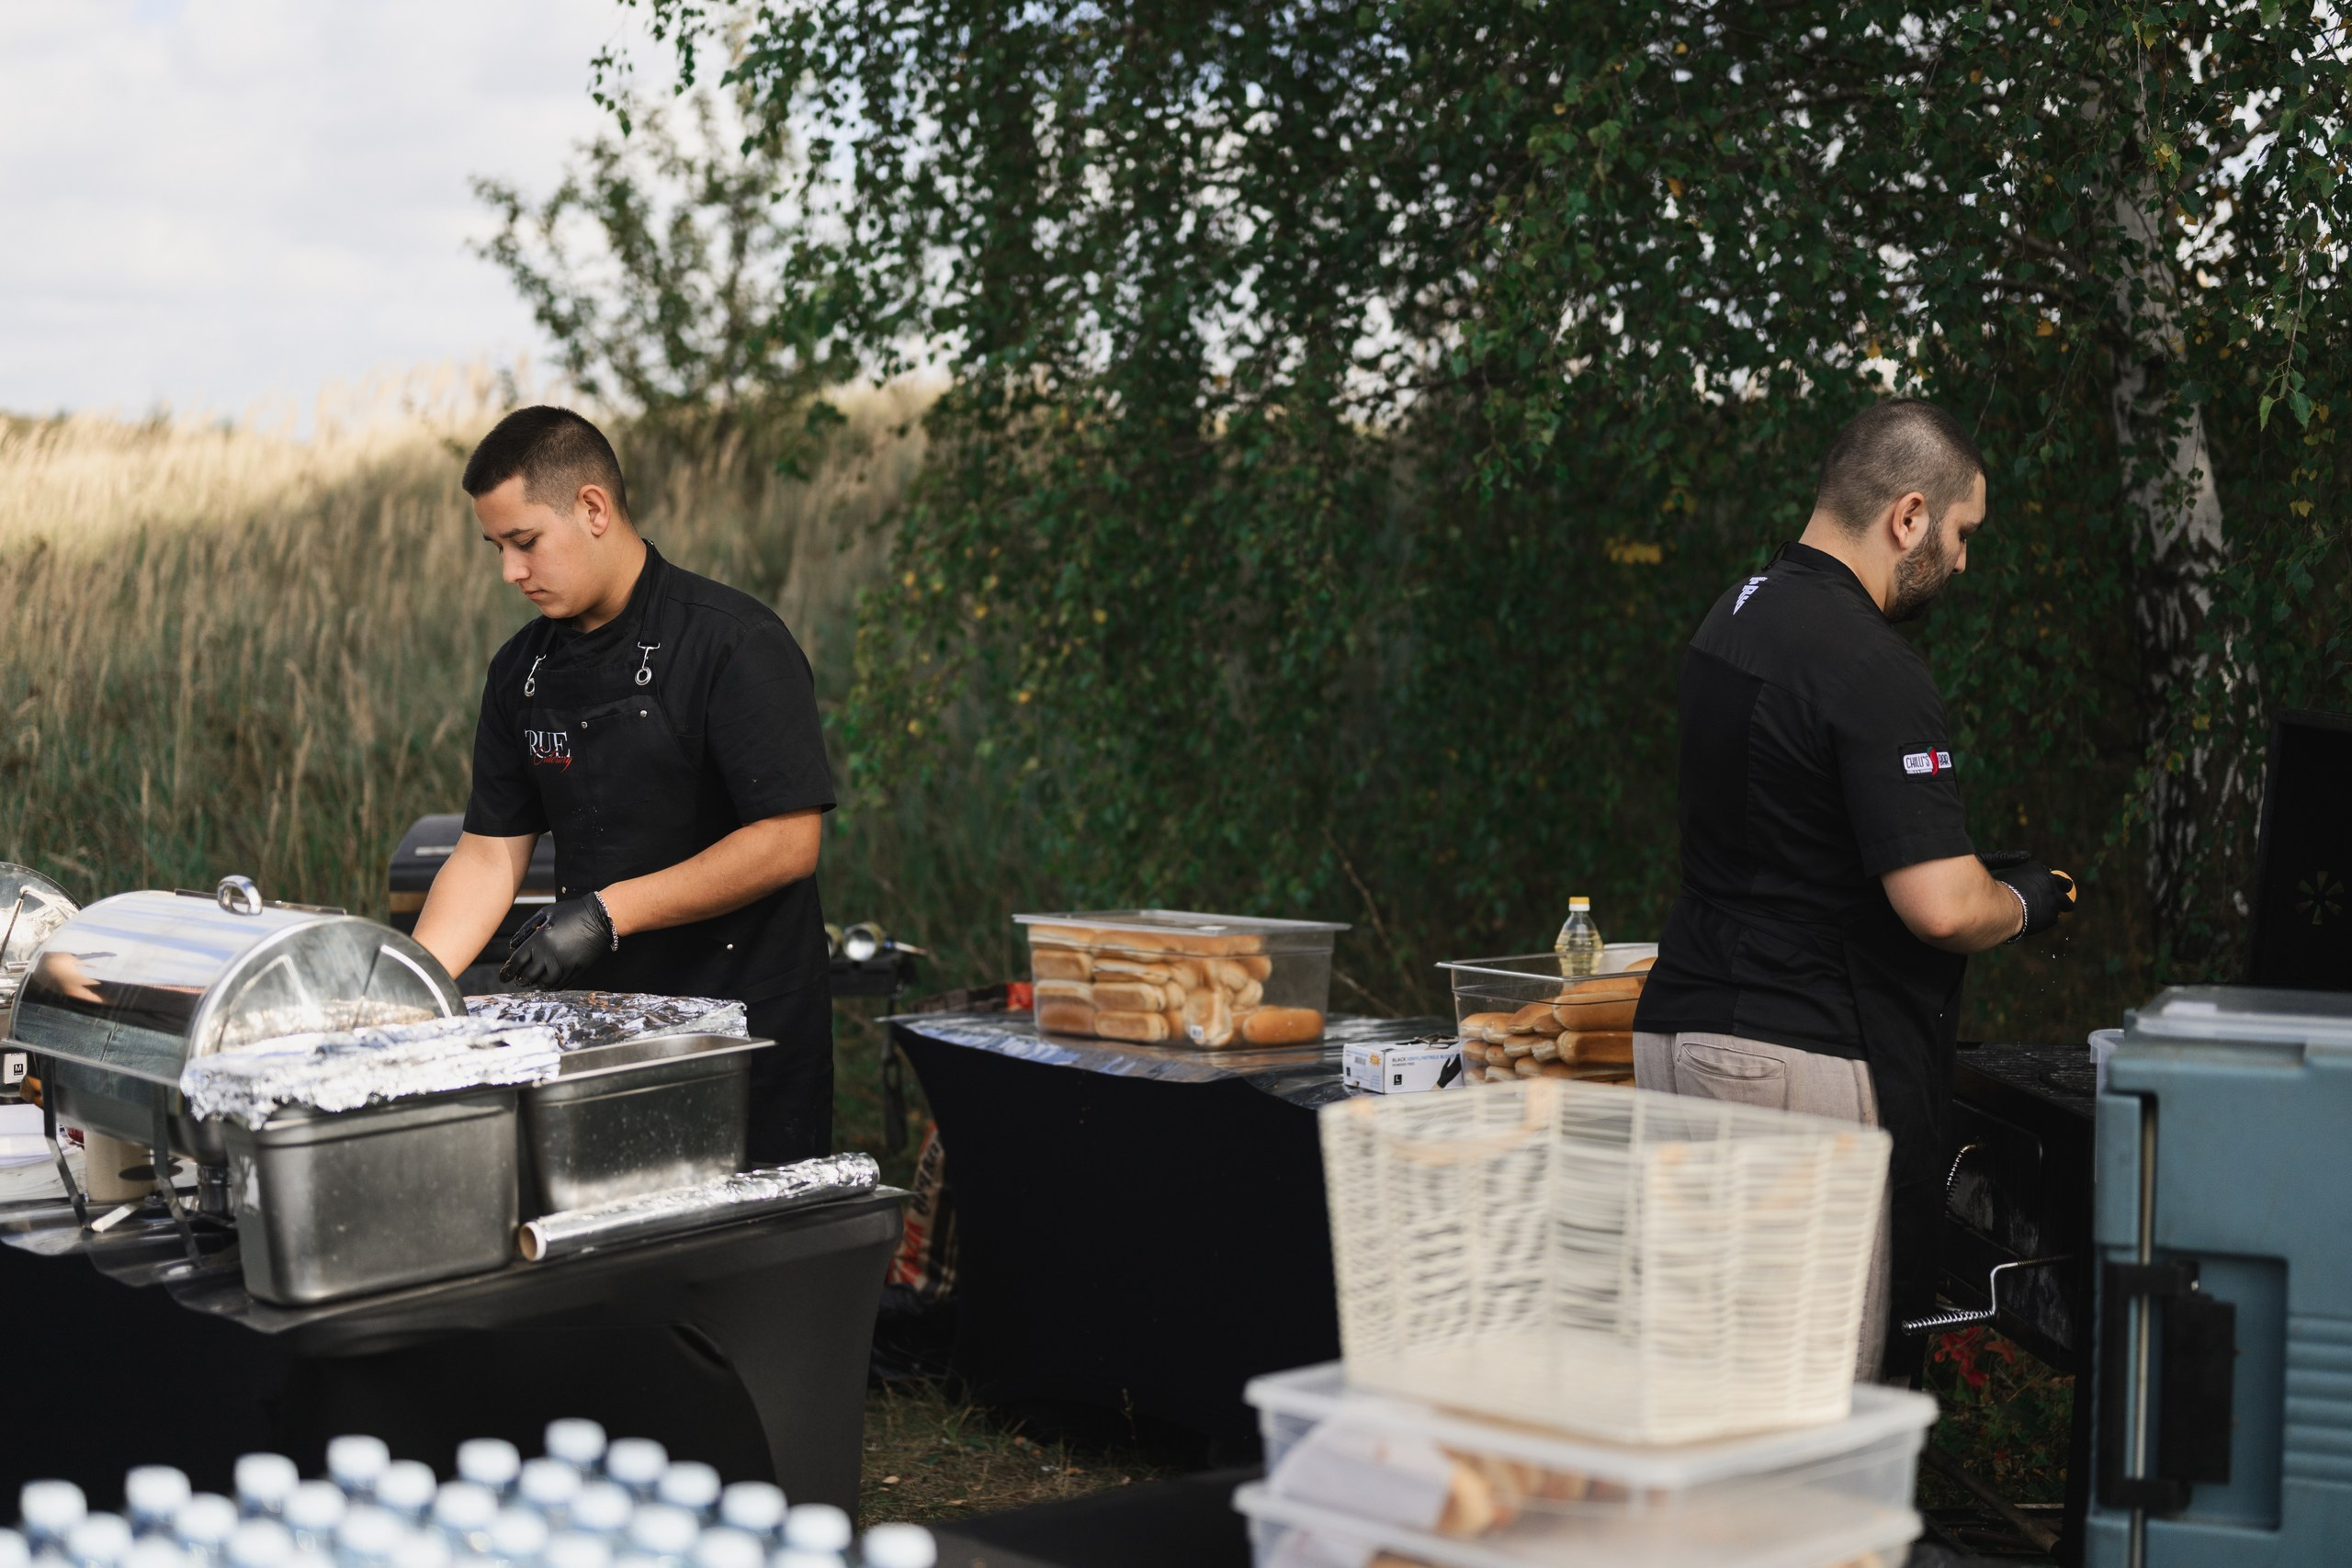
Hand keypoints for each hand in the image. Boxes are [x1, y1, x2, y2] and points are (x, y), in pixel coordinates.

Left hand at [499, 894, 614, 989]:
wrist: (600, 918)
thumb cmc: (571, 912)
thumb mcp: (545, 913)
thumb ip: (526, 929)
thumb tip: (512, 946)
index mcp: (538, 940)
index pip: (516, 962)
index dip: (507, 971)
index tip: (503, 976)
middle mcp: (549, 955)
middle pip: (527, 976)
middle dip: (520, 979)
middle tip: (517, 980)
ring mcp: (563, 965)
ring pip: (543, 983)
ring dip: (535, 984)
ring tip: (532, 982)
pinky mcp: (575, 970)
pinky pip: (559, 984)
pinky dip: (550, 986)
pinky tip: (547, 983)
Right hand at [1979, 850, 2077, 939]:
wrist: (1999, 910)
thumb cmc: (1995, 890)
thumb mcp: (2005, 871)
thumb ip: (2019, 864)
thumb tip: (2027, 855)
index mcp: (2037, 869)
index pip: (2047, 872)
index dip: (2047, 879)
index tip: (2045, 883)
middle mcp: (2050, 882)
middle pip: (2065, 884)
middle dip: (2065, 888)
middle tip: (2063, 893)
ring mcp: (2053, 900)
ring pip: (2067, 903)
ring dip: (2065, 906)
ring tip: (2065, 909)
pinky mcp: (2052, 916)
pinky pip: (2054, 918)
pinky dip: (2048, 919)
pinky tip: (2042, 921)